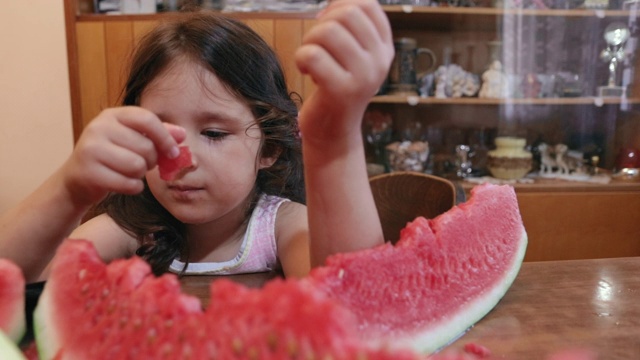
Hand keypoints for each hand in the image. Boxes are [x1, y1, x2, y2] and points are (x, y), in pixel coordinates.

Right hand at [59, 107, 184, 206]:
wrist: (77, 179)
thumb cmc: (112, 157)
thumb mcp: (133, 139)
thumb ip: (158, 134)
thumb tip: (182, 134)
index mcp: (112, 115)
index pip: (147, 119)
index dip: (165, 137)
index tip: (173, 152)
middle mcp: (98, 127)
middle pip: (146, 147)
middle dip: (151, 161)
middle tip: (142, 164)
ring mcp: (91, 149)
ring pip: (137, 166)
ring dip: (140, 175)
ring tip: (129, 172)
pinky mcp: (88, 172)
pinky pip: (128, 184)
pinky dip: (133, 187)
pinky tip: (124, 184)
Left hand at [295, 0, 393, 140]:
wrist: (333, 133)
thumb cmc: (336, 89)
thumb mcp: (352, 57)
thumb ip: (349, 28)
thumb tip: (334, 1)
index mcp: (384, 49)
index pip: (367, 5)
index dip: (340, 5)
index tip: (327, 23)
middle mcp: (379, 61)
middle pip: (346, 14)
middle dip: (322, 24)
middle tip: (316, 46)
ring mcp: (363, 77)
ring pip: (327, 31)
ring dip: (309, 41)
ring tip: (311, 59)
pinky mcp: (342, 91)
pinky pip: (312, 55)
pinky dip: (301, 58)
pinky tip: (306, 72)